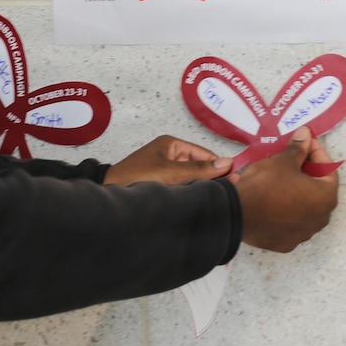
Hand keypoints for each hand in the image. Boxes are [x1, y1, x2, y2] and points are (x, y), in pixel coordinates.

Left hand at [104, 135, 233, 185]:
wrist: (111, 194)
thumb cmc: (136, 178)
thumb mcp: (171, 172)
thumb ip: (199, 169)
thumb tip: (227, 163)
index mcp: (171, 144)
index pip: (203, 154)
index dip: (218, 165)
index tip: (234, 178)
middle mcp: (169, 155)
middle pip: (198, 166)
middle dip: (211, 178)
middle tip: (229, 192)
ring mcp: (165, 170)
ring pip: (191, 178)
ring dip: (200, 187)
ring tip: (217, 198)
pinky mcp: (161, 184)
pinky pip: (182, 187)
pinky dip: (190, 193)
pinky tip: (199, 201)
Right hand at [227, 127, 337, 251]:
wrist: (238, 213)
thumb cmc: (266, 184)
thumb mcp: (283, 161)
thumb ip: (298, 148)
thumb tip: (305, 134)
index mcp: (326, 198)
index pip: (328, 170)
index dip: (317, 153)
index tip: (305, 143)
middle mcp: (320, 219)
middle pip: (318, 190)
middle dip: (307, 173)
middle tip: (293, 159)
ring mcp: (303, 234)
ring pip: (304, 208)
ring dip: (296, 192)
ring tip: (280, 178)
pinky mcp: (286, 243)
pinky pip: (290, 222)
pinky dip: (285, 210)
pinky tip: (272, 199)